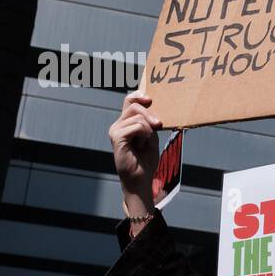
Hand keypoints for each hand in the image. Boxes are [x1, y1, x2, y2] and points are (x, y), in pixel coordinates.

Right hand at [108, 90, 161, 216]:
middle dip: (150, 114)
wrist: (140, 179)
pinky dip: (145, 134)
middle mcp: (118, 125)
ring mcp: (115, 130)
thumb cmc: (146, 160)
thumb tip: (151, 107)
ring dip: (148, 130)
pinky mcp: (117, 137)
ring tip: (145, 143)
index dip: (139, 96)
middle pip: (134, 106)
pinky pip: (136, 126)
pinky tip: (142, 145)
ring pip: (138, 117)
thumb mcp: (151, 137)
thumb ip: (150, 123)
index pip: (129, 101)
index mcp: (125, 123)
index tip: (150, 99)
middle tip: (159, 126)